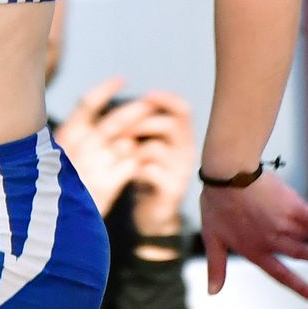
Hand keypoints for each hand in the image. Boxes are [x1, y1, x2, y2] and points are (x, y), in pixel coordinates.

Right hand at [55, 76, 150, 215]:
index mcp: (64, 136)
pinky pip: (132, 165)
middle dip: (135, 111)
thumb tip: (95, 117)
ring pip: (127, 143)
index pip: (88, 103)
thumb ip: (75, 137)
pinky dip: (138, 161)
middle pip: (115, 121)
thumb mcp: (55, 156)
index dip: (106, 90)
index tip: (122, 80)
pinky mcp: (107, 185)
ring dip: (139, 139)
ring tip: (146, 136)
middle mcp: (79, 147)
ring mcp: (94, 165)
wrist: (51, 225)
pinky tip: (140, 162)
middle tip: (150, 104)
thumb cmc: (52, 186)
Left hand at [128, 91, 196, 238]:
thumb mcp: (150, 146)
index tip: (147, 95)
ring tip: (122, 154)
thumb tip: (129, 104)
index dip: (166, 99)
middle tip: (120, 129)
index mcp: (183, 137)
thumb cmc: (149, 174)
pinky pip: (151, 171)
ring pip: (156, 148)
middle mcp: (187, 151)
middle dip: (141, 123)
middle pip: (170, 124)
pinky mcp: (172, 190)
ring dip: (133, 148)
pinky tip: (128, 173)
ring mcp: (181, 171)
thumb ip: (146, 126)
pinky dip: (135, 169)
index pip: (184, 109)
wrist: (155, 213)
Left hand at [200, 173, 307, 302]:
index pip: (281, 275)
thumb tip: (212, 292)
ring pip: (306, 234)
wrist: (228, 175)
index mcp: (254, 251)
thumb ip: (217, 267)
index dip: (300, 287)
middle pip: (300, 254)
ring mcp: (284, 223)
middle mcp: (272, 240)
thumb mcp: (213, 239)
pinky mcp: (292, 205)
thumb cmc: (217, 205)